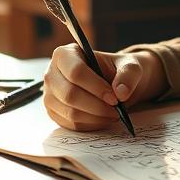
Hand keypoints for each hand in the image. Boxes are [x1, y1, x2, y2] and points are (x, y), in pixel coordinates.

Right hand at [43, 46, 167, 130]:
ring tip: (114, 114)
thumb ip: (128, 74)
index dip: (96, 87)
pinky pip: (71, 125)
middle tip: (116, 110)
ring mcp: (50, 95)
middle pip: (70, 95)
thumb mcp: (130, 66)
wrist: (112, 83)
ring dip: (96, 117)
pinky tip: (104, 118)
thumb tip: (121, 92)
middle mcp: (51, 74)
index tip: (115, 98)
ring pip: (70, 113)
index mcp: (65, 54)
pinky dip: (91, 125)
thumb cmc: (117, 70)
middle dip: (97, 106)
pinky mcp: (54, 113)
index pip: (75, 72)